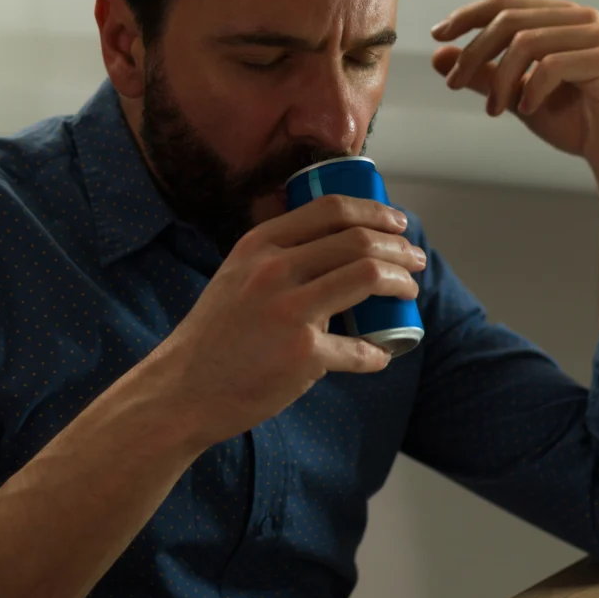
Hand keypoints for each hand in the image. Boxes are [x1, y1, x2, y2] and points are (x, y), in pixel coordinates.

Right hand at [139, 196, 424, 448]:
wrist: (184, 388)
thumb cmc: (214, 335)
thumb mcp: (235, 276)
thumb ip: (275, 258)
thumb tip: (333, 247)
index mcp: (259, 245)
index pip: (331, 209)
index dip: (374, 212)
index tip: (396, 223)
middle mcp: (275, 269)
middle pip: (359, 241)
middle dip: (399, 247)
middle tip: (414, 259)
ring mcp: (290, 311)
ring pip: (369, 277)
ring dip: (401, 283)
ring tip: (409, 291)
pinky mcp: (303, 355)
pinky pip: (358, 348)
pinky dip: (377, 353)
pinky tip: (382, 354)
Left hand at [430, 0, 598, 186]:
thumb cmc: (570, 120)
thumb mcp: (514, 94)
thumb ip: (482, 74)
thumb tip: (439, 55)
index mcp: (559, 17)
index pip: (505, 2)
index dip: (467, 15)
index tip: (437, 35)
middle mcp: (580, 18)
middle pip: (509, 19)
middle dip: (474, 53)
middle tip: (453, 84)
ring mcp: (598, 36)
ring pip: (527, 41)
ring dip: (499, 79)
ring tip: (493, 109)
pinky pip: (552, 65)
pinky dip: (530, 90)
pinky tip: (526, 109)